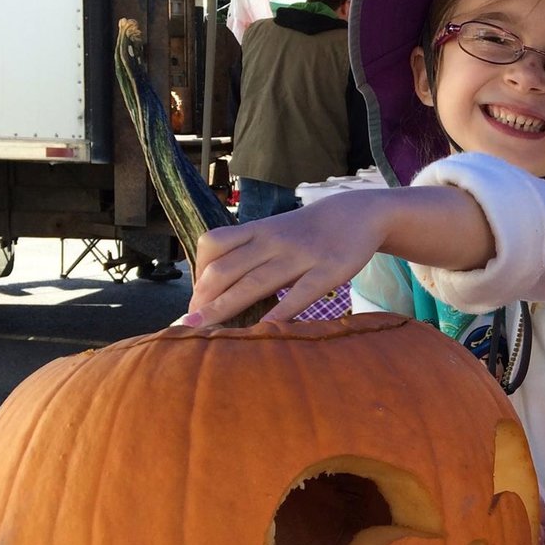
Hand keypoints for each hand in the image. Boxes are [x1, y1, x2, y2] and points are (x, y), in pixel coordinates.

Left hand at [184, 192, 394, 324]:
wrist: (357, 213)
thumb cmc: (308, 231)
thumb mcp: (274, 231)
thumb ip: (248, 252)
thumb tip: (214, 285)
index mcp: (257, 230)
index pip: (213, 245)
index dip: (197, 275)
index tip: (193, 302)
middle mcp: (273, 241)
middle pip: (226, 269)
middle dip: (203, 299)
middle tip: (188, 325)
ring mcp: (301, 255)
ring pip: (254, 282)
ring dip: (224, 308)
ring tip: (202, 330)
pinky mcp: (329, 269)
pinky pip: (300, 293)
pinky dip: (280, 313)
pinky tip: (264, 331)